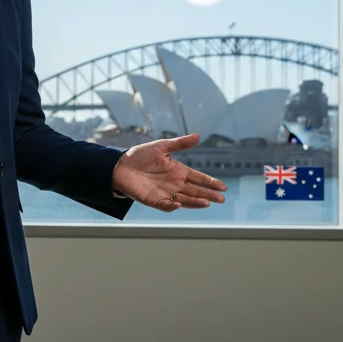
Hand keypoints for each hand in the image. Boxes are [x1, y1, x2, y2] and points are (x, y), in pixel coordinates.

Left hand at [112, 133, 226, 212]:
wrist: (120, 165)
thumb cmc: (140, 155)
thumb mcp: (161, 146)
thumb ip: (179, 144)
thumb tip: (198, 136)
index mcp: (178, 171)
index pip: (198, 178)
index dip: (210, 182)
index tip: (222, 186)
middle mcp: (174, 184)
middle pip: (195, 191)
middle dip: (209, 195)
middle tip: (221, 198)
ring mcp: (165, 193)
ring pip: (184, 200)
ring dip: (195, 202)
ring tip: (207, 202)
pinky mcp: (153, 200)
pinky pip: (165, 205)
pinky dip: (172, 205)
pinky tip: (179, 204)